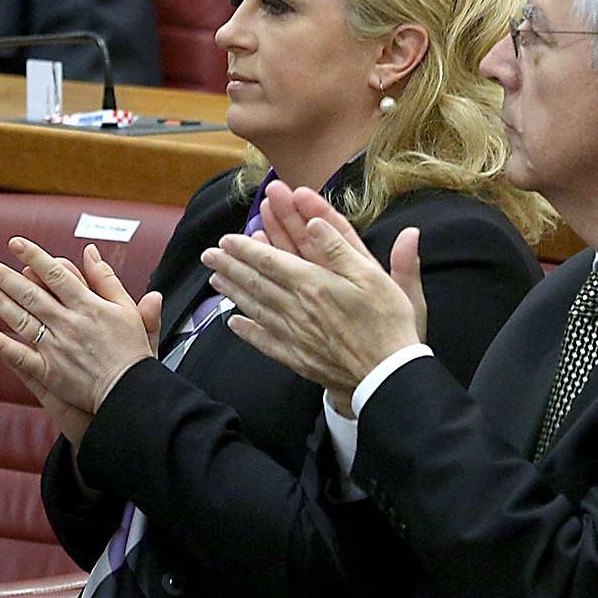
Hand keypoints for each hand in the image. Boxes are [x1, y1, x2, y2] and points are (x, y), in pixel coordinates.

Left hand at [0, 239, 163, 441]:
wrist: (131, 392)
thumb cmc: (130, 351)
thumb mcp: (126, 308)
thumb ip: (107, 279)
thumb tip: (90, 251)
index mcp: (88, 305)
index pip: (55, 274)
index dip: (34, 257)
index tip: (15, 243)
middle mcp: (69, 323)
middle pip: (31, 294)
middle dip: (5, 276)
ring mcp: (57, 347)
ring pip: (22, 320)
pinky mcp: (50, 372)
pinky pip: (21, 357)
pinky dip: (3, 346)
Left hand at [206, 182, 424, 392]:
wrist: (388, 376)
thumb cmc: (388, 324)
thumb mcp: (375, 276)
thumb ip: (343, 247)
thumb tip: (316, 221)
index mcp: (315, 284)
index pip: (271, 261)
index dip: (246, 248)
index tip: (227, 240)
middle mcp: (298, 308)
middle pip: (257, 283)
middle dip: (231, 266)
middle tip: (209, 255)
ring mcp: (296, 334)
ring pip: (256, 308)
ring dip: (233, 292)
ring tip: (214, 280)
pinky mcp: (299, 357)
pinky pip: (266, 341)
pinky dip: (248, 332)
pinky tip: (233, 323)